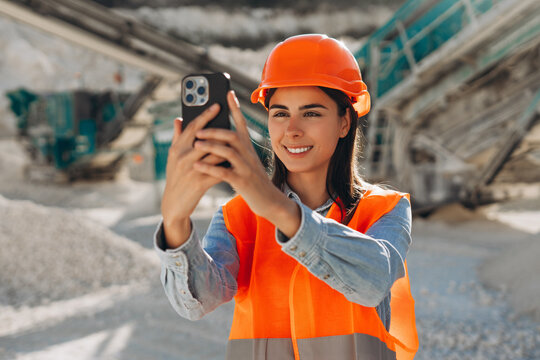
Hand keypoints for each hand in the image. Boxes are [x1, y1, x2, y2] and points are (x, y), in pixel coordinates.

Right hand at [161, 104, 226, 247]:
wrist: (173, 204)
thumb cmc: (176, 177)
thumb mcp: (173, 157)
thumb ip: (178, 137)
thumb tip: (179, 119)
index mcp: (177, 149)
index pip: (193, 127)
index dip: (205, 115)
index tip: (217, 105)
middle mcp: (183, 157)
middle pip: (205, 137)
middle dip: (219, 126)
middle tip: (232, 116)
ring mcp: (191, 170)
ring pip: (215, 153)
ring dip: (227, 146)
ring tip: (238, 138)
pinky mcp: (200, 183)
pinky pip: (218, 170)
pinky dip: (228, 164)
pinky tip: (237, 159)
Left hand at [192, 91, 300, 236]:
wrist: (270, 200)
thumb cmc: (254, 180)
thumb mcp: (247, 161)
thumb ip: (236, 148)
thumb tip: (221, 136)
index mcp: (248, 147)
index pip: (242, 123)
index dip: (235, 108)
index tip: (227, 92)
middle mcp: (248, 154)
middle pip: (232, 136)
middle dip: (215, 130)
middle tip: (199, 128)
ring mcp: (246, 168)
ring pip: (228, 152)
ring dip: (210, 146)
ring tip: (195, 144)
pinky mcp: (242, 182)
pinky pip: (224, 172)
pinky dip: (209, 168)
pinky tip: (197, 165)